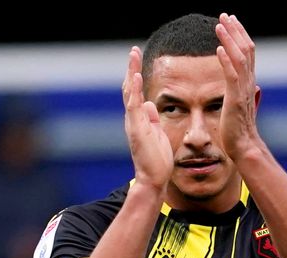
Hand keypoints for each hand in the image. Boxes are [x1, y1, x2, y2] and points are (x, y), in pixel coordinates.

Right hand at [122, 46, 172, 190]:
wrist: (153, 178)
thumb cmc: (156, 159)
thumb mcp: (156, 133)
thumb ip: (152, 118)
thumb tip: (150, 104)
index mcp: (138, 119)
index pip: (135, 92)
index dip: (135, 75)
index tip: (138, 59)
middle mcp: (132, 118)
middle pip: (129, 88)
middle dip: (131, 68)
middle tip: (134, 50)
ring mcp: (133, 123)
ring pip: (129, 92)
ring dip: (131, 72)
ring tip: (133, 55)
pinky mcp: (137, 129)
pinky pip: (133, 106)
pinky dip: (134, 90)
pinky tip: (135, 76)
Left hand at [215, 13, 260, 160]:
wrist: (243, 146)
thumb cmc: (240, 129)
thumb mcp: (244, 106)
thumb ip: (247, 93)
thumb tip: (256, 87)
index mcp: (249, 82)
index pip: (247, 52)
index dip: (239, 35)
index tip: (230, 21)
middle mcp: (249, 82)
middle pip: (246, 49)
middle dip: (235, 30)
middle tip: (225, 15)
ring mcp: (243, 90)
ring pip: (239, 58)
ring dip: (229, 39)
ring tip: (220, 25)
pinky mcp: (235, 99)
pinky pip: (232, 75)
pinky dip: (226, 60)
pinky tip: (218, 48)